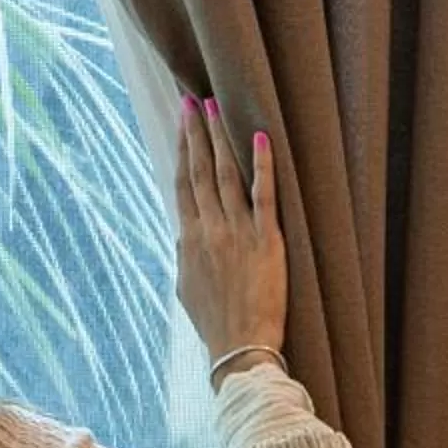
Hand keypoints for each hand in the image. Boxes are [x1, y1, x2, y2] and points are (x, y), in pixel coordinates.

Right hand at [174, 96, 287, 368]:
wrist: (240, 347)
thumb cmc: (216, 323)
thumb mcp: (187, 288)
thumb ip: (185, 256)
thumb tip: (183, 235)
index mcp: (189, 240)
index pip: (182, 184)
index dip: (181, 150)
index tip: (181, 122)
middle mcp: (209, 230)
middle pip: (199, 171)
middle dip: (196, 133)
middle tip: (193, 100)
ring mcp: (236, 233)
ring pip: (226, 176)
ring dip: (220, 139)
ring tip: (216, 108)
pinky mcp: (266, 241)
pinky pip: (263, 196)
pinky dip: (261, 166)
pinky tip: (260, 138)